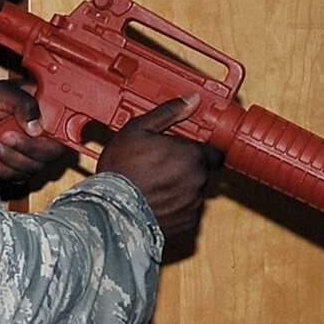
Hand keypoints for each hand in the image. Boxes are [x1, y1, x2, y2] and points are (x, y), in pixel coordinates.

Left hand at [0, 79, 72, 184]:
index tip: (33, 134)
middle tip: (4, 137)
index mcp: (48, 118)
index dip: (52, 142)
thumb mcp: (5, 92)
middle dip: (23, 150)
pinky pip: (12, 178)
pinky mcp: (12, 168)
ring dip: (7, 159)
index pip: (63, 138)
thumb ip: (24, 104)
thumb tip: (36, 126)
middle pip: (46, 158)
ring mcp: (28, 156)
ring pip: (29, 170)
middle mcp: (41, 140)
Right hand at [96, 96, 213, 239]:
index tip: (183, 150)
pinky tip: (157, 201)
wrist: (110, 211)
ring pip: (195, 190)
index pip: (213, 150)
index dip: (197, 149)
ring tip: (155, 185)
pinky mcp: (188, 223)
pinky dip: (178, 207)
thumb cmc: (120, 171)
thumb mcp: (138, 130)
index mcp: (191, 154)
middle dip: (186, 167)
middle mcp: (198, 179)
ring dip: (182, 187)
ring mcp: (195, 203)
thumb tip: (192, 100)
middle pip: (202, 170)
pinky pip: (189, 211)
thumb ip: (169, 112)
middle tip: (161, 166)